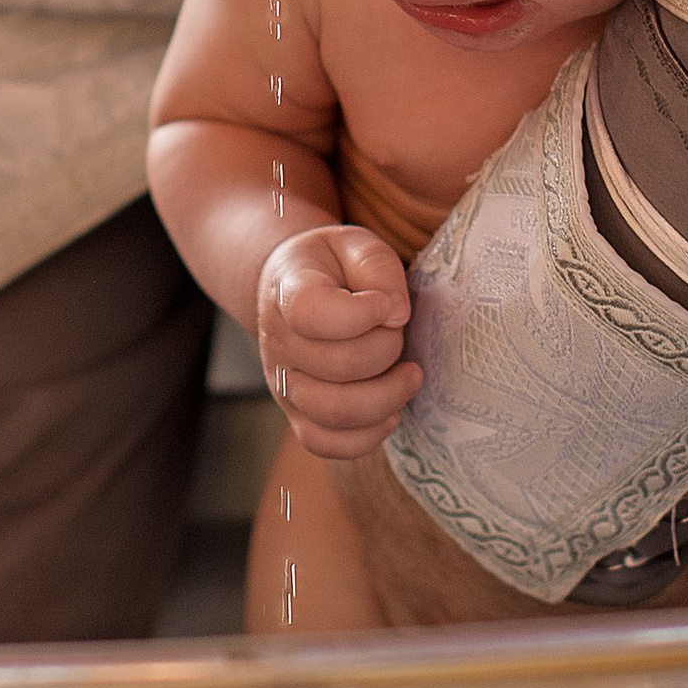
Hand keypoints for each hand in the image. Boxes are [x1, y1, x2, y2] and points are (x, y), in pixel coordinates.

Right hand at [255, 225, 421, 459]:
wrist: (293, 289)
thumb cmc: (333, 267)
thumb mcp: (356, 243)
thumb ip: (377, 267)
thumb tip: (395, 314)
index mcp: (288, 291)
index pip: (311, 313)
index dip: (361, 314)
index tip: (387, 304)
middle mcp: (278, 342)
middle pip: (336, 366)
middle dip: (387, 350)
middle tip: (399, 334)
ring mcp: (284, 383)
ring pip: (333, 413)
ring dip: (387, 397)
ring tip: (409, 375)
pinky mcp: (297, 414)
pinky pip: (325, 444)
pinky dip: (366, 437)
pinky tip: (390, 412)